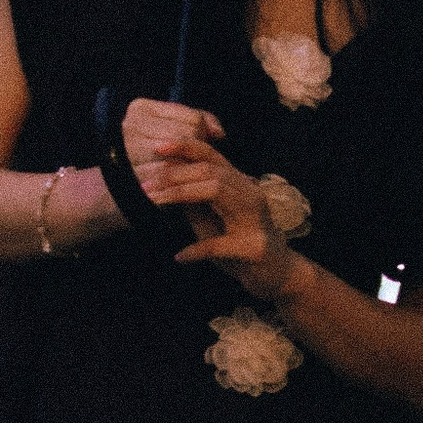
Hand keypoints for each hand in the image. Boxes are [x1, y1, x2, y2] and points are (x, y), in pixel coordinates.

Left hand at [124, 107, 295, 303]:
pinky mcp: (253, 248)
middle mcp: (250, 194)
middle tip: (146, 185)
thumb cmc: (239, 246)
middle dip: (174, 173)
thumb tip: (164, 180)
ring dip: (182, 194)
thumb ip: (193, 201)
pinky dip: (196, 250)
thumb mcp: (211, 220)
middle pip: (211, 170)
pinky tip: (180, 256)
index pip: (212, 156)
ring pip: (217, 191)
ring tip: (155, 202)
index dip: (185, 147)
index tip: (158, 148)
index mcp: (239, 184)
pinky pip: (219, 244)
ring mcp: (254, 219)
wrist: (276, 275)